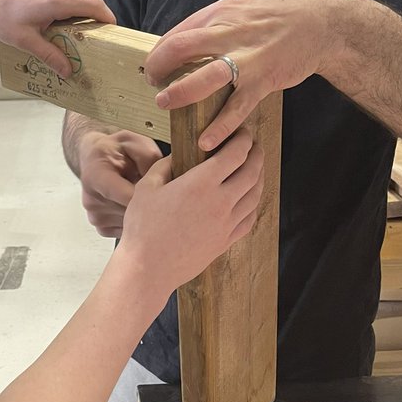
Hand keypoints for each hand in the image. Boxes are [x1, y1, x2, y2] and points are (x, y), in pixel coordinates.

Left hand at [0, 0, 114, 76]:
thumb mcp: (24, 40)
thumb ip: (49, 56)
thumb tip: (67, 71)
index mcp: (57, 0)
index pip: (96, 6)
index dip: (109, 19)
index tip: (113, 32)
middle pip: (86, 4)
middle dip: (89, 23)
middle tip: (86, 42)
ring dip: (74, 15)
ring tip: (63, 33)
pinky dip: (63, 7)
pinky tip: (49, 21)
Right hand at [78, 130, 163, 237]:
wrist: (96, 157)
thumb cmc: (116, 149)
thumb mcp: (135, 142)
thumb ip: (151, 159)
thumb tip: (167, 178)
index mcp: (96, 176)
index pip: (129, 197)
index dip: (154, 196)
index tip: (168, 191)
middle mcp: (91, 199)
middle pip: (133, 213)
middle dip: (152, 204)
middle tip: (161, 191)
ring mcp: (95, 216)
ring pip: (133, 224)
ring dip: (144, 213)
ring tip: (145, 195)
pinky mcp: (101, 227)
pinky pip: (128, 230)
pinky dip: (136, 220)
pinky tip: (135, 204)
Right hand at [115, 128, 263, 300]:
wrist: (149, 269)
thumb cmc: (143, 228)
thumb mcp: (147, 187)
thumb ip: (165, 167)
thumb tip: (177, 157)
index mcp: (201, 184)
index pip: (235, 154)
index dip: (243, 140)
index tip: (242, 133)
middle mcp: (221, 202)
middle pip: (251, 172)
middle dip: (255, 154)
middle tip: (253, 145)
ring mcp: (226, 224)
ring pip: (255, 195)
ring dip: (259, 177)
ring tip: (255, 168)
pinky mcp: (226, 241)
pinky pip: (249, 218)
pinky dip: (254, 203)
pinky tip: (249, 199)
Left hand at [147, 0, 343, 150]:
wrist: (323, 22)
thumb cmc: (282, 8)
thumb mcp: (243, 0)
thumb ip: (215, 17)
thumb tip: (187, 34)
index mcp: (222, 14)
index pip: (179, 32)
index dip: (160, 51)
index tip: (155, 66)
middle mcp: (231, 33)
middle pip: (182, 49)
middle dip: (159, 67)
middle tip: (153, 83)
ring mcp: (248, 59)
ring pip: (205, 78)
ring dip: (181, 94)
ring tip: (165, 104)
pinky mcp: (264, 81)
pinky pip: (238, 108)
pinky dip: (220, 127)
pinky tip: (206, 141)